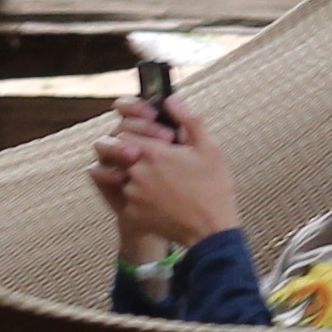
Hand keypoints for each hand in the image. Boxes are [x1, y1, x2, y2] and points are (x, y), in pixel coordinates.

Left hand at [103, 98, 242, 257]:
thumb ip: (188, 119)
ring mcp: (132, 195)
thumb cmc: (213, 188)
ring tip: (151, 174)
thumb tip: (171, 99)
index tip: (155, 138)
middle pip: (118, 151)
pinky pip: (121, 196)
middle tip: (152, 155)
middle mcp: (137, 173)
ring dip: (130, 170)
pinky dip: (131, 192)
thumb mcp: (209, 148)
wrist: (211, 231)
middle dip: (132, 148)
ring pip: (118, 173)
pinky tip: (152, 194)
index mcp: (153, 153)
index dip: (139, 131)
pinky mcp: (132, 214)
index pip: (126, 131)